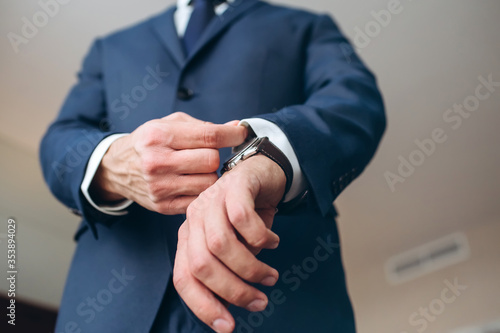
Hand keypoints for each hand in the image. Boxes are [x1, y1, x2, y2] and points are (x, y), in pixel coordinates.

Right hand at [90, 112, 246, 214]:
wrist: (117, 168)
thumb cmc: (150, 142)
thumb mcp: (169, 124)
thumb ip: (203, 126)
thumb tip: (236, 128)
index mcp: (158, 135)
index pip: (209, 135)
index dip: (232, 135)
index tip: (241, 134)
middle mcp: (157, 162)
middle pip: (211, 161)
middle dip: (214, 156)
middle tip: (206, 155)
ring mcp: (159, 187)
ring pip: (209, 183)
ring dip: (210, 176)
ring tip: (199, 170)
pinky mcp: (162, 206)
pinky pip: (199, 199)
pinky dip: (201, 191)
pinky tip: (193, 183)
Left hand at [173, 154, 286, 332]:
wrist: (263, 173)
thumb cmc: (249, 215)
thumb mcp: (236, 247)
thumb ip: (228, 271)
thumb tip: (232, 304)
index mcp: (189, 236)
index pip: (183, 277)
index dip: (203, 305)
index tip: (228, 326)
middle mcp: (195, 218)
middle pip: (201, 264)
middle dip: (232, 290)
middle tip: (259, 301)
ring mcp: (212, 199)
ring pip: (221, 245)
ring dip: (250, 268)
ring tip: (270, 277)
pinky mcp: (234, 185)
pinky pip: (242, 219)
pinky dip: (260, 238)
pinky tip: (273, 242)